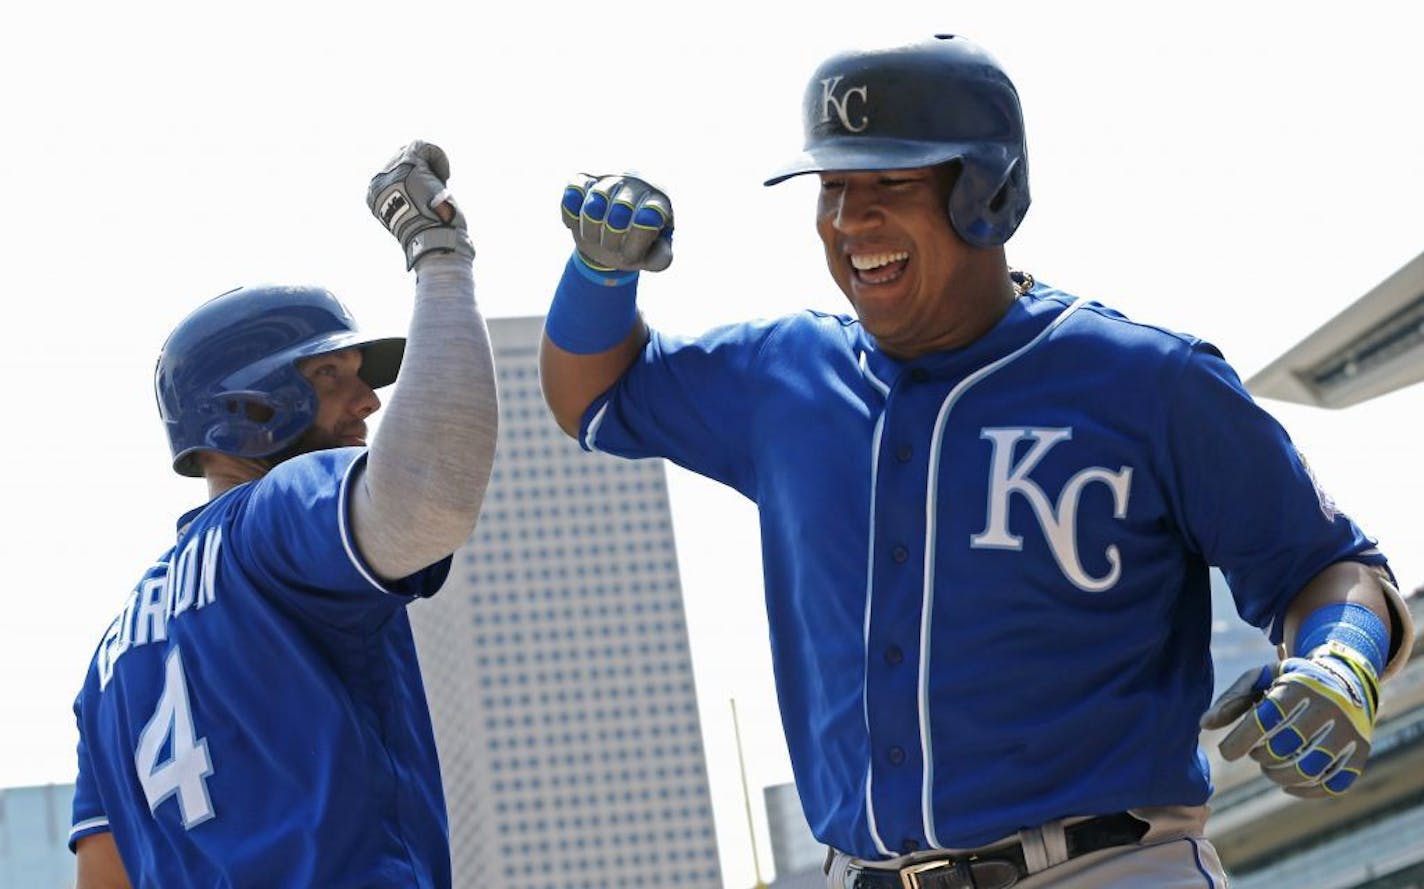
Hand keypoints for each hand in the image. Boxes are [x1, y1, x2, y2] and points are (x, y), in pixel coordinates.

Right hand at [367, 140, 474, 269]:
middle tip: (434, 190)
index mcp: (374, 194)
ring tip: (440, 182)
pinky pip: (423, 146)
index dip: (415, 181)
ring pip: (414, 151)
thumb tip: (429, 182)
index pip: (394, 174)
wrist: (429, 238)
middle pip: (402, 159)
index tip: (426, 198)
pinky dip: (438, 157)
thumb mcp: (412, 215)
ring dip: (431, 165)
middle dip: (423, 171)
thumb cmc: (427, 233)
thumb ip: (410, 196)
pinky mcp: (409, 162)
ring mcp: (392, 170)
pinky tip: (444, 176)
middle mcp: (378, 181)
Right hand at [561, 173, 672, 272]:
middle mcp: (635, 186)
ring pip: (596, 201)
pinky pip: (573, 190)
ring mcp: (608, 180)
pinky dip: (571, 212)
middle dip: (613, 238)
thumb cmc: (635, 246)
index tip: (629, 257)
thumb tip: (660, 253)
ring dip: (591, 229)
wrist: (609, 240)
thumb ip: (660, 258)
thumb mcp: (652, 257)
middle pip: (622, 208)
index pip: (650, 215)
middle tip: (611, 250)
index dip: (636, 240)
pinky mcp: (583, 180)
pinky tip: (573, 225)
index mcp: (657, 202)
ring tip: (594, 239)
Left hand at [1200, 642, 1379, 796]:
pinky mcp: (1361, 751)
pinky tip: (1290, 785)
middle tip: (1257, 754)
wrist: (1345, 678)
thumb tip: (1204, 724)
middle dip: (1262, 757)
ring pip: (1309, 770)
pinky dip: (1308, 791)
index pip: (1264, 720)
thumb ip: (1231, 700)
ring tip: (1270, 767)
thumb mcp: (1261, 680)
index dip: (1240, 741)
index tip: (1227, 753)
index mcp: (1298, 686)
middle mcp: (1328, 707)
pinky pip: (1335, 784)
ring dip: (1280, 775)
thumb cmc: (1290, 682)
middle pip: (1284, 748)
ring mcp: (1349, 730)